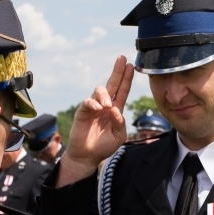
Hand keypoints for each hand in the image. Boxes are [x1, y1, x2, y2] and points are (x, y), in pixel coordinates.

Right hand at [55, 56, 133, 185]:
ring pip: (100, 91)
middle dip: (117, 71)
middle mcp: (105, 104)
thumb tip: (116, 109)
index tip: (131, 65)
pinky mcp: (83, 111)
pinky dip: (93, 103)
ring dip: (105, 95)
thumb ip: (121, 123)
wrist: (87, 155)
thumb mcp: (119, 136)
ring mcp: (94, 106)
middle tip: (122, 59)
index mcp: (116, 109)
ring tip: (108, 105)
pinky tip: (99, 108)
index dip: (127, 78)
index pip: (123, 90)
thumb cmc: (103, 146)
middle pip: (112, 84)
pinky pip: (88, 102)